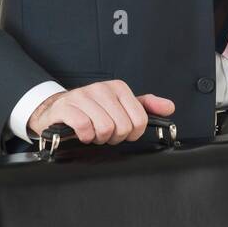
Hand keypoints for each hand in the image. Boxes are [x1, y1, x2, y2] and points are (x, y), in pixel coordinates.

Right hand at [27, 80, 174, 145]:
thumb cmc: (92, 110)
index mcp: (119, 88)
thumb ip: (146, 107)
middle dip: (114, 137)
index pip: (140, 120)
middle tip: (105, 133)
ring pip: (105, 128)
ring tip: (94, 132)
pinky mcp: (66, 107)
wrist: (58, 109)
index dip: (132, 133)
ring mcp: (82, 96)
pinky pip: (84, 127)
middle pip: (123, 127)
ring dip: (99, 138)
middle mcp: (101, 88)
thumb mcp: (121, 106)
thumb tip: (169, 108)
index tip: (122, 130)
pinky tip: (82, 133)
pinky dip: (85, 136)